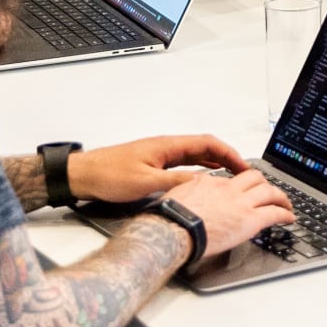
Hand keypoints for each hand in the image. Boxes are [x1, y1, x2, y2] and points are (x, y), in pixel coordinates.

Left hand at [69, 135, 250, 202]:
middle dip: (227, 159)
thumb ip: (176, 182)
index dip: (229, 153)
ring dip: (215, 165)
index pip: (208, 143)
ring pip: (195, 157)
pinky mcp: (153, 166)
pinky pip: (184, 165)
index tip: (243, 166)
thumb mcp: (146, 183)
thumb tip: (203, 184)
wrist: (83, 175)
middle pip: (205, 148)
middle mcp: (166, 148)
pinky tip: (202, 182)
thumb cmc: (108, 175)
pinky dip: (199, 171)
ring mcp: (160, 156)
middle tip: (243, 174)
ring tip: (230, 179)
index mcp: (168, 146)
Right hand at [161, 168, 294, 257]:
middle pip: (256, 178)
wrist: (175, 228)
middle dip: (265, 185)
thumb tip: (191, 190)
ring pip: (270, 192)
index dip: (242, 184)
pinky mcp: (250, 220)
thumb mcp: (178, 194)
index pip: (232, 179)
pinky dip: (285, 214)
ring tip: (286, 204)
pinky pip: (275, 213)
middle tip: (270, 192)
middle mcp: (230, 189)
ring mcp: (242, 203)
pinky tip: (289, 218)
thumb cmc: (171, 217)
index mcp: (212, 183)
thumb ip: (190, 190)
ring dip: (281, 197)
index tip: (245, 189)